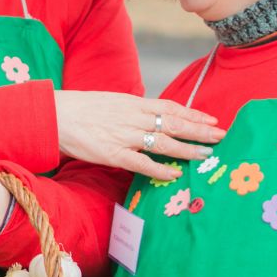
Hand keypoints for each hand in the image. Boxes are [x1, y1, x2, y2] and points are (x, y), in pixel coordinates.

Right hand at [54, 91, 226, 179]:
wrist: (55, 115)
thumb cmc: (82, 109)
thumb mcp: (112, 102)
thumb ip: (133, 110)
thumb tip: (152, 118)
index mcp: (133, 103)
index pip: (170, 107)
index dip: (193, 114)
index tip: (212, 120)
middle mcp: (133, 118)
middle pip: (174, 124)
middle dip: (199, 131)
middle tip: (221, 137)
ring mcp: (124, 136)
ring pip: (163, 143)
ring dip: (187, 150)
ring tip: (206, 156)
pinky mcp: (112, 153)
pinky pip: (140, 162)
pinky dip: (159, 169)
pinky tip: (174, 174)